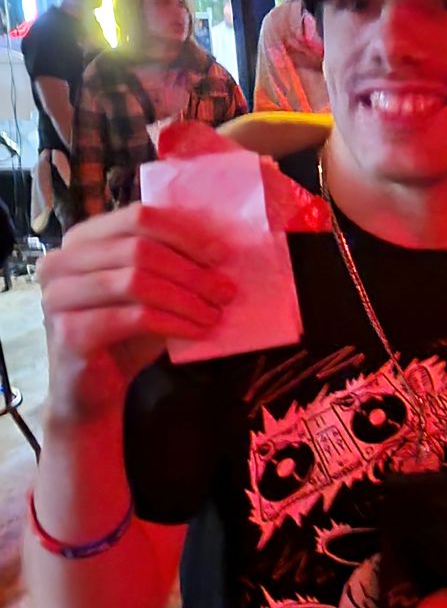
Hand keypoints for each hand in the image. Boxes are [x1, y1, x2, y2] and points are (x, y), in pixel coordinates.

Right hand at [38, 204, 232, 424]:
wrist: (92, 390)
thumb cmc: (124, 335)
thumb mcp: (151, 291)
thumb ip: (172, 263)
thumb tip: (221, 249)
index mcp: (81, 240)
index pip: (138, 217)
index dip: (184, 233)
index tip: (221, 254)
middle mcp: (61, 262)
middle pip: (140, 248)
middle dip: (191, 270)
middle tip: (226, 290)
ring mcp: (59, 296)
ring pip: (137, 281)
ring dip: (186, 297)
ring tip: (214, 312)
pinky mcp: (70, 331)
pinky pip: (135, 317)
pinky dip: (174, 323)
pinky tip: (198, 331)